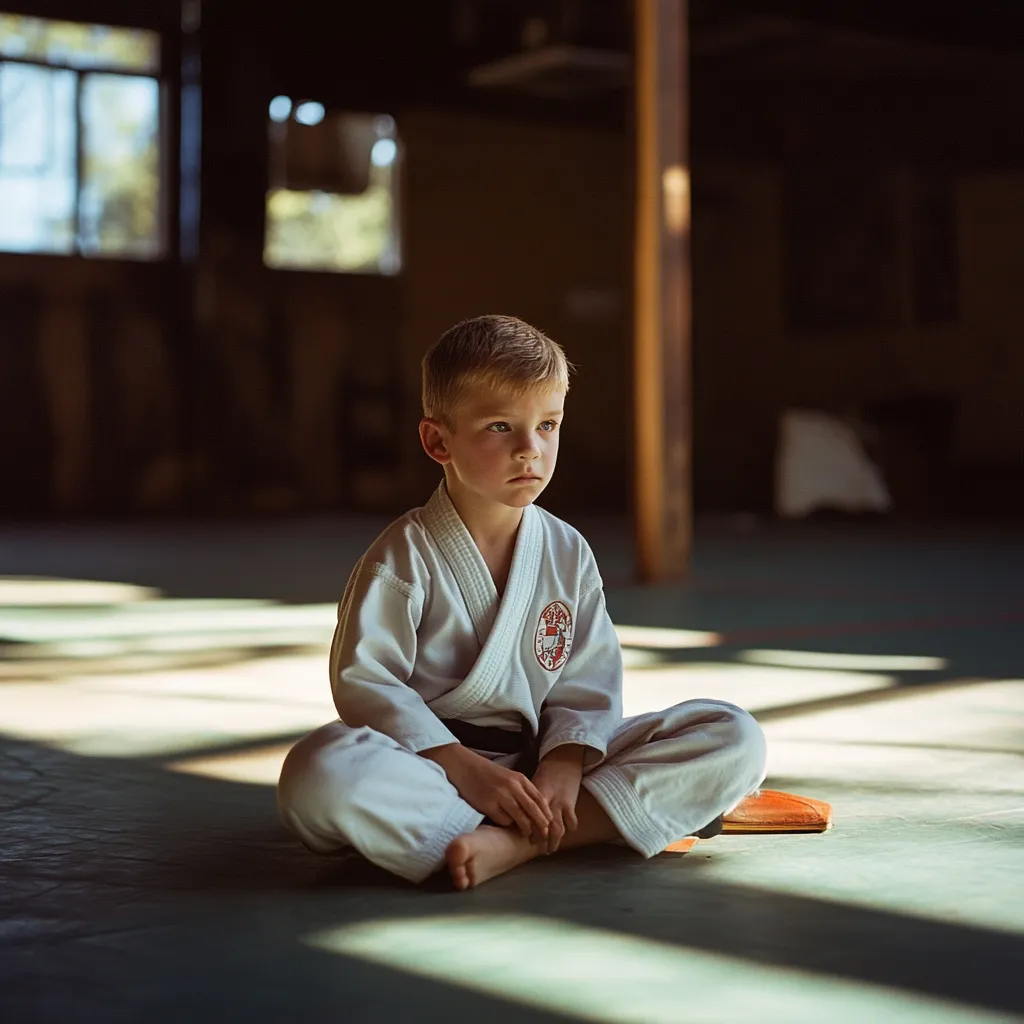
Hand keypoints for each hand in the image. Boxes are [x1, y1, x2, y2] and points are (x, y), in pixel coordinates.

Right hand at [421, 744, 552, 839]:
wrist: (465, 767)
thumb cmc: (488, 774)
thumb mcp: (509, 777)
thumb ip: (522, 790)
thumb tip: (537, 810)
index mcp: (520, 779)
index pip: (540, 799)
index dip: (546, 814)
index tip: (549, 824)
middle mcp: (513, 787)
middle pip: (533, 810)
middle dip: (541, 825)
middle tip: (544, 835)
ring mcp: (501, 796)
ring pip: (521, 818)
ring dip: (526, 829)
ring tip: (527, 835)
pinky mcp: (488, 805)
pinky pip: (503, 821)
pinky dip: (507, 825)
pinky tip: (506, 824)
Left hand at [531, 744, 583, 853]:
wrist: (564, 760)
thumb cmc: (546, 772)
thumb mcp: (533, 783)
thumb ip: (525, 798)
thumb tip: (512, 815)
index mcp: (535, 795)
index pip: (529, 816)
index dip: (527, 829)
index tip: (523, 838)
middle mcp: (548, 800)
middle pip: (544, 826)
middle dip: (541, 840)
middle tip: (536, 848)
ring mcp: (561, 803)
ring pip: (558, 828)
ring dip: (554, 840)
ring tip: (550, 849)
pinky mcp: (571, 803)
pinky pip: (571, 822)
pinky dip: (569, 829)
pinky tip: (565, 834)